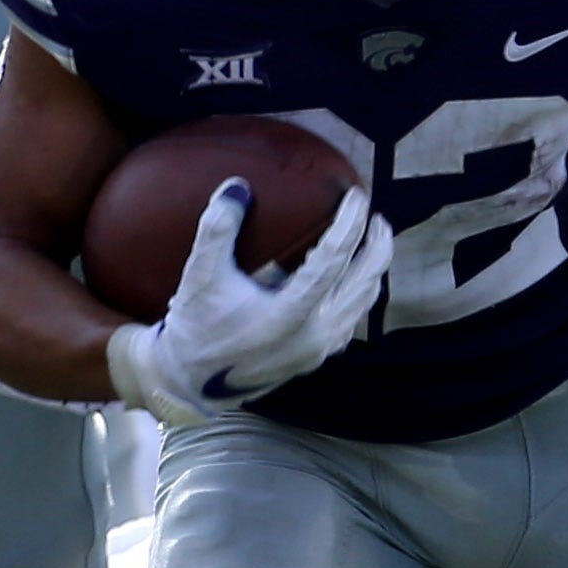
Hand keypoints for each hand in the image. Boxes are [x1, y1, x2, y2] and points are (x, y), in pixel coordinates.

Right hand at [105, 181, 389, 426]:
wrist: (190, 381)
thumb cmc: (196, 324)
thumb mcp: (200, 274)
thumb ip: (217, 228)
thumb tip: (237, 186)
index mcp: (290, 314)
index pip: (334, 258)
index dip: (349, 223)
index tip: (356, 196)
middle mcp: (313, 335)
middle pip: (365, 281)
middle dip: (377, 244)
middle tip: (376, 216)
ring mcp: (318, 350)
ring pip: (363, 303)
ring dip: (372, 270)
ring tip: (370, 242)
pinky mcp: (315, 359)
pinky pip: (351, 321)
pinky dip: (359, 294)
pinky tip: (351, 280)